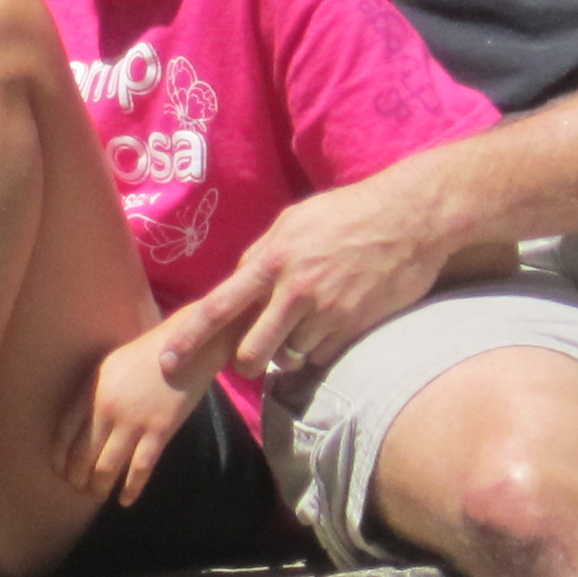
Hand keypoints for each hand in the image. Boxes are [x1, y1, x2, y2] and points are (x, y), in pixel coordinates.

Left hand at [60, 332, 206, 509]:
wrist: (187, 344)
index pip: (62, 436)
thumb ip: (89, 396)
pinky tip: (125, 500)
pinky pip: (139, 469)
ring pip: (105, 469)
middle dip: (77, 480)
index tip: (60, 473)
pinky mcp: (159, 431)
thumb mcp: (108, 368)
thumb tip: (75, 429)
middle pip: (80, 457)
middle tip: (81, 489)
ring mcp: (133, 421)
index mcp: (89, 391)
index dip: (58, 461)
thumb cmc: (145, 356)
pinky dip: (130, 489)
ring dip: (98, 489)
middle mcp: (106, 408)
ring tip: (98, 495)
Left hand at [149, 169, 450, 394]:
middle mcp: (294, 291)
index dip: (190, 338)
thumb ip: (261, 254)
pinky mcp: (353, 327)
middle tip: (253, 356)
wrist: (409, 218)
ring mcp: (325, 312)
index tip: (168, 361)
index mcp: (272, 260)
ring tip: (301, 329)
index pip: (219, 307)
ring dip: (288, 355)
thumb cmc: (346, 214)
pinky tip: (330, 326)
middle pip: (252, 352)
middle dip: (247, 362)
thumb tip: (237, 280)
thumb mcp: (293, 221)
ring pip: (289, 359)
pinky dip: (319, 351)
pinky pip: (321, 356)